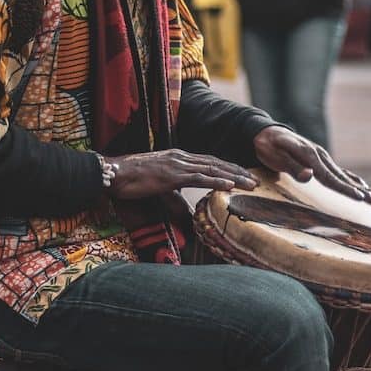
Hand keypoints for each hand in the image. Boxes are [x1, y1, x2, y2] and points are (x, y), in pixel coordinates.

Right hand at [104, 150, 257, 199]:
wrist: (113, 174)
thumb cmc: (131, 181)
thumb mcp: (158, 188)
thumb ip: (175, 197)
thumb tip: (189, 212)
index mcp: (178, 158)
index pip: (209, 162)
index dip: (228, 168)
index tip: (244, 175)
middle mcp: (180, 158)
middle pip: (216, 163)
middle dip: (237, 171)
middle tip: (257, 180)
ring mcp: (177, 165)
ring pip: (212, 169)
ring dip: (234, 176)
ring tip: (251, 184)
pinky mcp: (171, 175)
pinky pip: (198, 178)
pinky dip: (216, 180)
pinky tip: (230, 185)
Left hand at [253, 126, 370, 204]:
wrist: (267, 133)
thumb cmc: (269, 146)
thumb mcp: (276, 156)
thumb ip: (292, 166)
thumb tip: (309, 176)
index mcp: (311, 156)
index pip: (330, 176)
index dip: (345, 188)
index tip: (360, 197)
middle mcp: (320, 156)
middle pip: (343, 177)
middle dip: (361, 190)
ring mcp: (322, 157)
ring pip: (345, 175)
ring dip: (362, 187)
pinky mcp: (320, 160)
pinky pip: (339, 172)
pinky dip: (352, 180)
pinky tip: (362, 186)